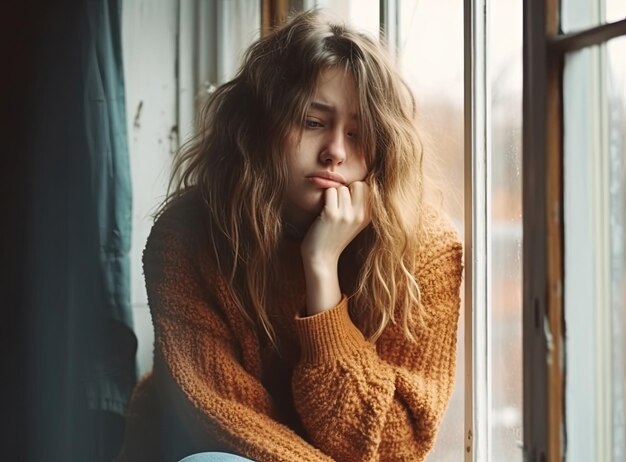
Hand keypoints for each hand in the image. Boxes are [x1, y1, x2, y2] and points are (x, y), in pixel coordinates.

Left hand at [300, 181, 369, 314]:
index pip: (367, 187)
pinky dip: (324, 198)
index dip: (355, 190)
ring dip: (333, 195)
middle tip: (338, 205)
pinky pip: (330, 191)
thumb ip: (360, 205)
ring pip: (341, 187)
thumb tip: (360, 183)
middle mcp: (360, 215)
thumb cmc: (335, 237)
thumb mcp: (354, 223)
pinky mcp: (331, 214)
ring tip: (330, 210)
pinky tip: (323, 212)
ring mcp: (346, 215)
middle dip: (346, 190)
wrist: (321, 258)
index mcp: (368, 216)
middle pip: (357, 184)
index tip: (347, 203)